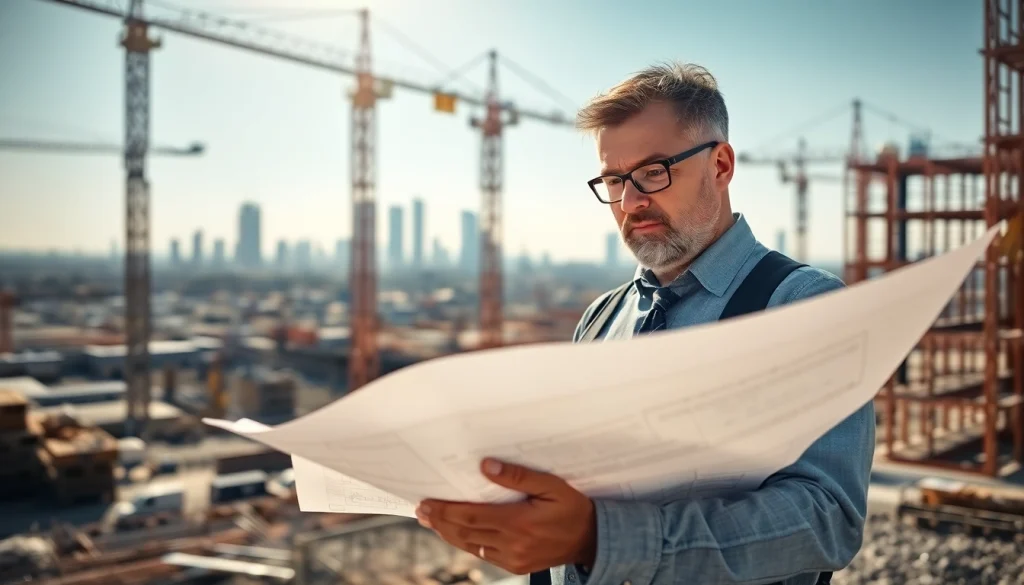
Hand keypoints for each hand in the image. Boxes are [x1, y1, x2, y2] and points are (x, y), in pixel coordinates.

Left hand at [415, 458, 596, 574]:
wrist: (592, 539)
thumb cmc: (572, 507)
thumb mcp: (551, 485)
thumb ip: (519, 476)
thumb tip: (487, 467)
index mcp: (518, 522)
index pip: (471, 517)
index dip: (446, 511)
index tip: (427, 502)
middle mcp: (512, 544)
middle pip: (465, 533)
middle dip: (440, 521)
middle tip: (421, 510)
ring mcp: (513, 559)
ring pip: (471, 546)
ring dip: (448, 534)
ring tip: (431, 521)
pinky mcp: (516, 567)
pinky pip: (484, 555)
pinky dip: (467, 544)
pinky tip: (457, 534)